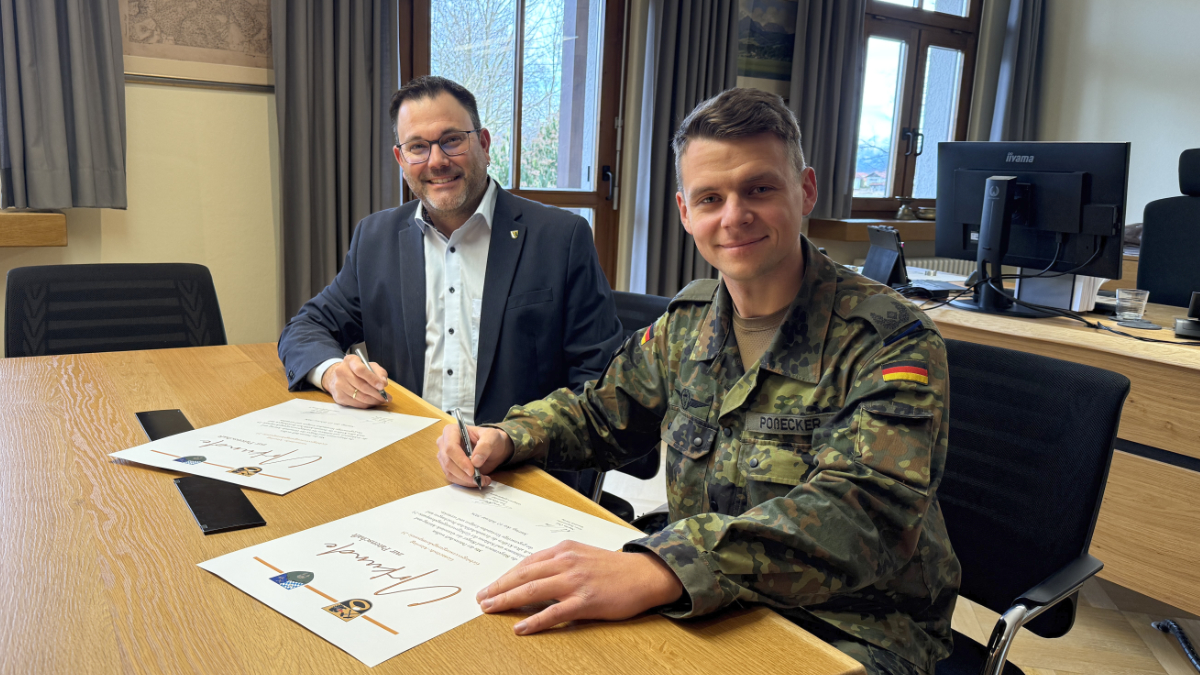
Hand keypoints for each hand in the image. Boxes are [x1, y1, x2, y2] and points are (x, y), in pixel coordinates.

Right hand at [321, 355, 390, 408]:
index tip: (382, 386)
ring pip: (359, 397)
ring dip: (373, 400)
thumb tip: (383, 383)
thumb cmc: (357, 371)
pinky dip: (366, 405)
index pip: (361, 370)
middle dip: (376, 393)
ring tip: (381, 400)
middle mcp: (341, 372)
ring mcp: (338, 385)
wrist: (337, 376)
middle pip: (361, 385)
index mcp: (350, 361)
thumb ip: (379, 372)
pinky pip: (355, 403)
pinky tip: (371, 402)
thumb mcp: (370, 366)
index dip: (372, 379)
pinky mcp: (338, 396)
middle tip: (386, 397)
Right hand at [436, 424, 513, 487]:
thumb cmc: (491, 439)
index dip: (460, 461)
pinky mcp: (448, 467)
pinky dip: (465, 482)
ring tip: (482, 479)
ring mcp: (445, 456)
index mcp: (452, 431)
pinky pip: (453, 478)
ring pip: (450, 472)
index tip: (472, 471)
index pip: (450, 448)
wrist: (494, 448)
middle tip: (479, 478)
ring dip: (466, 480)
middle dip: (464, 473)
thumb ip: (485, 446)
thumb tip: (475, 461)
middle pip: (448, 462)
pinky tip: (478, 480)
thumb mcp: (493, 437)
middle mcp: (444, 443)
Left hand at [476, 541, 684, 634]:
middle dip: (498, 587)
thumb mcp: (583, 555)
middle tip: (481, 599)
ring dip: (507, 600)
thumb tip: (533, 576)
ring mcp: (575, 581)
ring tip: (490, 609)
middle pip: (523, 575)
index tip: (490, 587)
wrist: (644, 575)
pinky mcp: (585, 601)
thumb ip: (559, 562)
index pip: (526, 563)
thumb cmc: (614, 568)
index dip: (505, 576)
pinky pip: (554, 612)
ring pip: (532, 590)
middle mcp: (566, 562)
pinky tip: (521, 628)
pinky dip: (535, 620)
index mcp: (564, 549)